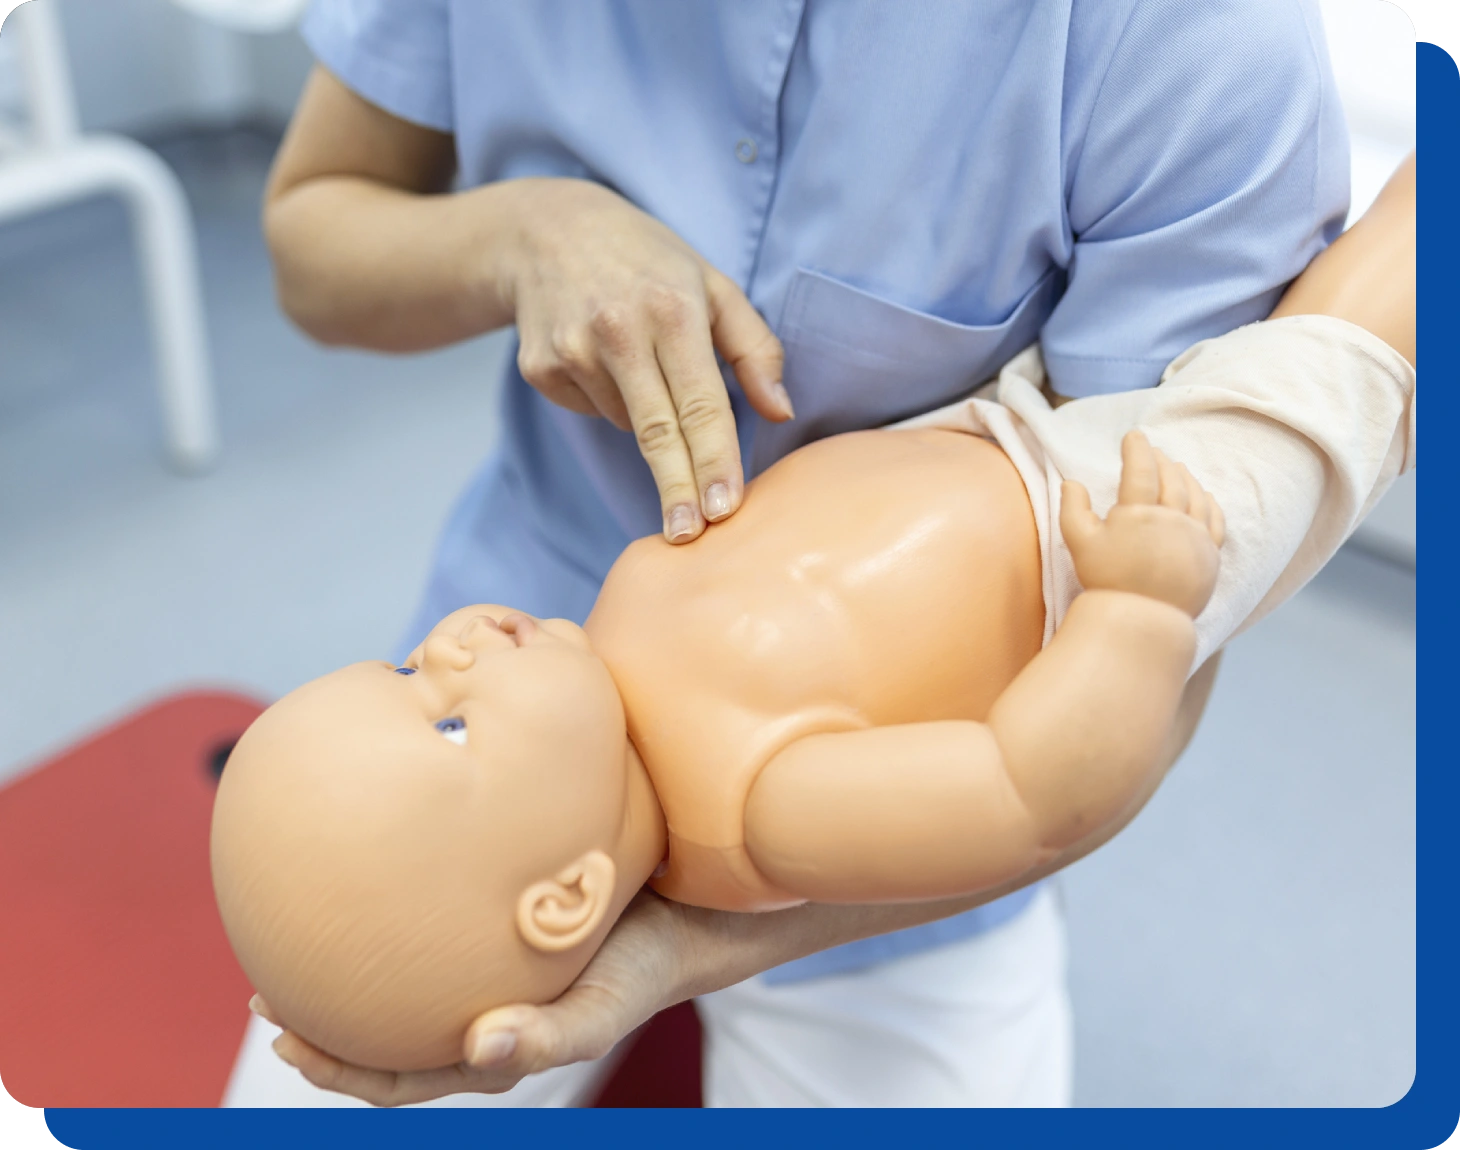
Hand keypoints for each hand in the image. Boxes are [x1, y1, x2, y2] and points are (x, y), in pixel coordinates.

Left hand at [256, 889, 693, 1106]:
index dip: (337, 1070)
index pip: (396, 1075)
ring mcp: (479, 957)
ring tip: (298, 924)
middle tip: (264, 988)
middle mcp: (472, 1004)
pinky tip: (377, 854)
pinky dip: (394, 899)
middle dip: (318, 1019)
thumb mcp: (604, 1009)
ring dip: (347, 960)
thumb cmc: (645, 967)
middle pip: (380, 1027)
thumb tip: (478, 1048)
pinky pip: (430, 910)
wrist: (690, 908)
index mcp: (488, 1042)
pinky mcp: (492, 905)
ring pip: (399, 971)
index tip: (283, 1040)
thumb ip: (549, 1038)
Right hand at [499, 179, 792, 542]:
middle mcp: (617, 330)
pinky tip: (602, 358)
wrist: (547, 231)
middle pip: (657, 433)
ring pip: (627, 424)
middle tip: (688, 536)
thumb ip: (753, 348)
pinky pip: (591, 411)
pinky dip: (608, 400)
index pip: (700, 402)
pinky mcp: (540, 368)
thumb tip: (780, 411)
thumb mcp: (712, 285)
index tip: (723, 508)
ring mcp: (571, 350)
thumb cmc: (649, 262)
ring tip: (638, 359)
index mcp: (670, 309)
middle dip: (677, 490)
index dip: (713, 460)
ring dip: (647, 416)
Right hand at [1061, 430, 1224, 617]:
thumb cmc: (1107, 580)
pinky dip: (1209, 500)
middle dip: (1161, 460)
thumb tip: (1072, 482)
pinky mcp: (1210, 553)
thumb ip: (1073, 509)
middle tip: (1153, 451)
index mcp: (1139, 512)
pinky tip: (1204, 494)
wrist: (1144, 618)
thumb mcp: (1079, 543)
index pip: (1141, 468)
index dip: (1137, 448)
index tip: (1134, 436)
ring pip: (1195, 494)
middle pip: (1171, 477)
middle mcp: (1172, 518)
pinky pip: (1214, 518)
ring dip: (1184, 476)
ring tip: (1176, 467)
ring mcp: (1195, 535)